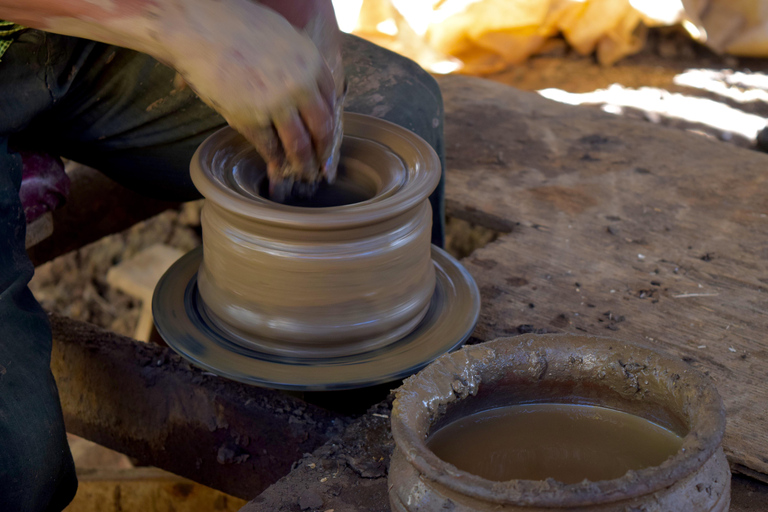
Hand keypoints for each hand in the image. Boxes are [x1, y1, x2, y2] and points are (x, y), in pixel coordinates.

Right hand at [160, 0, 339, 187]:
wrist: (197, 26)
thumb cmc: (233, 26)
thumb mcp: (281, 36)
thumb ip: (296, 62)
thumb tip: (302, 84)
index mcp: (310, 61)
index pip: (331, 102)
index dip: (330, 124)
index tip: (328, 138)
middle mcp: (300, 84)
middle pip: (322, 128)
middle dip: (323, 152)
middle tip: (322, 166)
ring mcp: (277, 103)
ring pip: (299, 145)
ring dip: (303, 165)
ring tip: (304, 175)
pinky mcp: (251, 118)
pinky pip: (269, 147)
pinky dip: (274, 161)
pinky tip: (276, 168)